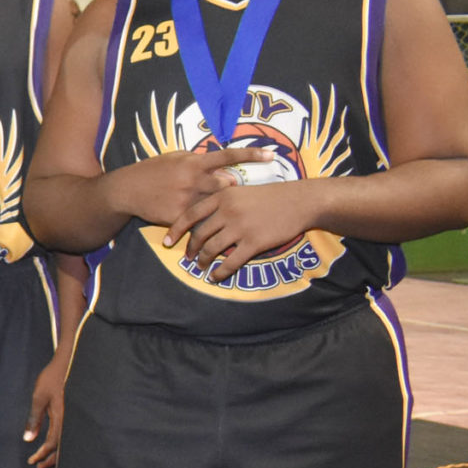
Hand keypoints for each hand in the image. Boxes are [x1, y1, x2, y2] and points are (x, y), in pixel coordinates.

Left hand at [24, 347, 68, 467]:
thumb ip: (34, 418)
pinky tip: (55, 448)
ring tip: (45, 463)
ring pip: (67, 441)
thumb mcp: (39, 397)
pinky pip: (68, 433)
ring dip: (56, 453)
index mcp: (62, 416)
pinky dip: (61, 444)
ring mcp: (73, 416)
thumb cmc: (51, 378)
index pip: (52, 442)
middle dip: (51, 459)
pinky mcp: (72, 413)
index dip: (42, 454)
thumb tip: (28, 439)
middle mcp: (70, 419)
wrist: (67, 363)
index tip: (32, 461)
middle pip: (62, 446)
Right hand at [104, 146, 268, 230]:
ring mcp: (185, 198)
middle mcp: (192, 179)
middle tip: (237, 193)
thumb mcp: (174, 157)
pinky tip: (198, 222)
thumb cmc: (152, 170)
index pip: (228, 155)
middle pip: (226, 184)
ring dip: (219, 207)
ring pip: (214, 205)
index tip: (273, 154)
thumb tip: (220, 164)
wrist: (127, 190)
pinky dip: (201, 222)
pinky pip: (197, 221)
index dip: (251, 154)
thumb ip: (198, 161)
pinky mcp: (177, 215)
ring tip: (220, 210)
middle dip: (232, 188)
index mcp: (194, 162)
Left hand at [168, 177, 319, 283]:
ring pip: (211, 249)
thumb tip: (204, 217)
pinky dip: (219, 272)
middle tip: (188, 257)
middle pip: (199, 234)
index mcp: (223, 196)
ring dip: (203, 261)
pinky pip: (230, 262)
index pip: (190, 215)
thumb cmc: (272, 195)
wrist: (301, 201)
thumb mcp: (242, 191)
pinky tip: (215, 277)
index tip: (167, 241)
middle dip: (190, 249)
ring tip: (201, 267)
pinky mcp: (254, 243)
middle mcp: (228, 211)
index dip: (175, 230)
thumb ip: (222, 201)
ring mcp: (240, 227)